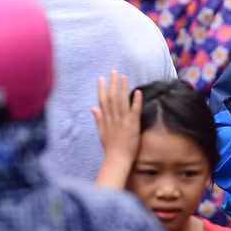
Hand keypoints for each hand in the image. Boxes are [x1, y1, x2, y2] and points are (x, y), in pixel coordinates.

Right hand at [92, 71, 142, 187]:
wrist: (117, 160)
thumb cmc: (110, 148)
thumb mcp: (101, 132)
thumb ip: (98, 119)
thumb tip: (92, 108)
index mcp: (106, 119)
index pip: (102, 100)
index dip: (102, 88)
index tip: (102, 78)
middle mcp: (113, 118)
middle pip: (112, 97)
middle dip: (112, 83)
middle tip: (114, 71)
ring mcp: (123, 121)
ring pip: (122, 101)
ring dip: (123, 88)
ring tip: (124, 76)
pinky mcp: (132, 125)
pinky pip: (134, 111)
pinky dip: (136, 101)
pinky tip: (138, 92)